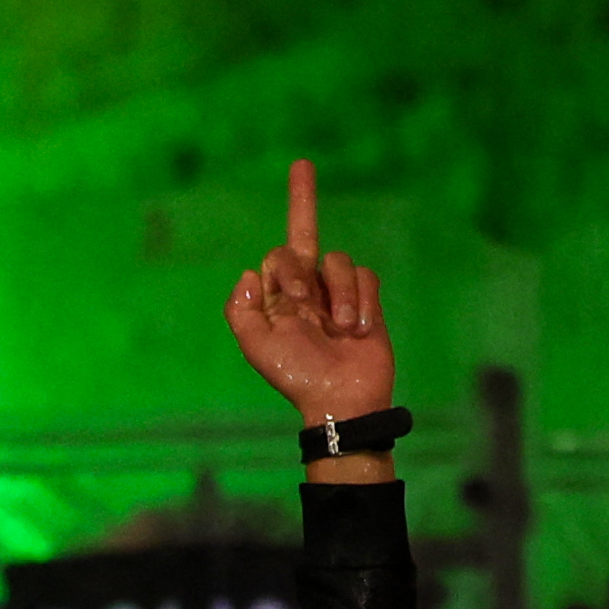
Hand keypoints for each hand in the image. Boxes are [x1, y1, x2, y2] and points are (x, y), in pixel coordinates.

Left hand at [226, 161, 393, 465]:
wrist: (342, 397)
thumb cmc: (298, 374)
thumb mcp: (258, 347)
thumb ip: (241, 311)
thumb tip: (248, 273)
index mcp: (277, 300)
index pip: (278, 258)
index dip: (287, 266)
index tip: (297, 295)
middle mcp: (306, 290)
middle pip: (303, 238)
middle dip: (302, 210)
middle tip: (305, 215)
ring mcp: (336, 294)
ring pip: (339, 261)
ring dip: (342, 293)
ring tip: (343, 328)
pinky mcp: (365, 301)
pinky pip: (366, 276)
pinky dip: (364, 300)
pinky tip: (360, 329)